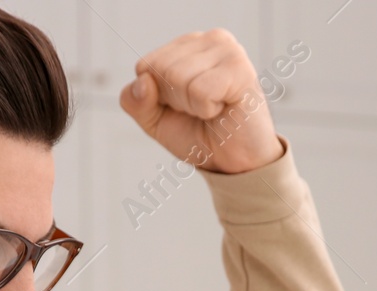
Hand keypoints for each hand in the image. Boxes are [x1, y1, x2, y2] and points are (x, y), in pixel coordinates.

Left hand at [119, 28, 284, 174]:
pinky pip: (200, 90)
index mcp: (188, 45)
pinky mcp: (241, 69)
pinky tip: (224, 108)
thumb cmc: (199, 135)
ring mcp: (227, 50)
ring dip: (192, 107)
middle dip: (176, 102)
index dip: (158, 97)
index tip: (184, 106)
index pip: (145, 66)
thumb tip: (143, 81)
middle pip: (160, 70)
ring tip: (214, 109)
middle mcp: (209, 40)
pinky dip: (207, 110)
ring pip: (178, 77)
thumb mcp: (155, 120)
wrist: (235, 164)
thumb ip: (135, 101)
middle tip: (202, 110)